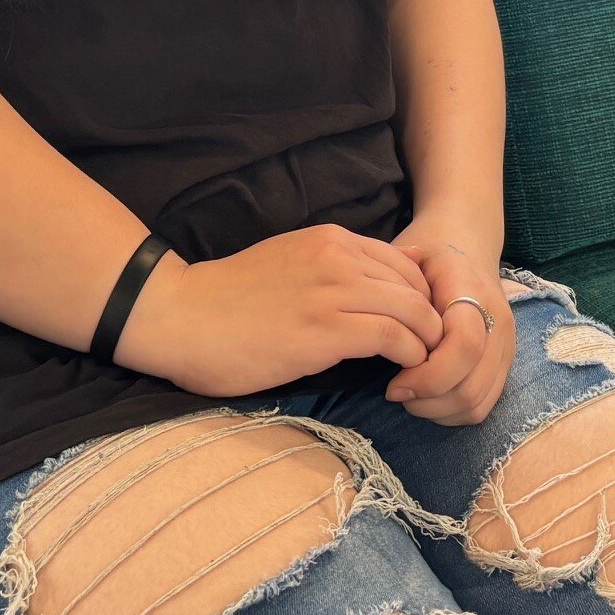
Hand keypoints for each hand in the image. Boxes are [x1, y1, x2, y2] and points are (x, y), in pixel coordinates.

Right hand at [114, 226, 442, 397]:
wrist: (181, 316)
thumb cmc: (228, 302)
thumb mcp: (289, 266)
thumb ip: (331, 272)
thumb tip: (370, 299)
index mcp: (330, 239)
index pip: (404, 263)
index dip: (420, 298)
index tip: (417, 330)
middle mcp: (338, 256)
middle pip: (417, 285)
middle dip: (432, 321)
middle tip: (429, 354)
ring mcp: (333, 290)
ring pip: (415, 310)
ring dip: (427, 343)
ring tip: (420, 368)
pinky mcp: (326, 329)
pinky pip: (395, 338)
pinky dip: (409, 358)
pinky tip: (400, 375)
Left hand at [385, 225, 513, 426]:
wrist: (469, 249)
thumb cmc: (433, 253)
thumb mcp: (413, 253)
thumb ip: (396, 278)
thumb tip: (381, 303)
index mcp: (473, 293)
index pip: (464, 346)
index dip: (428, 375)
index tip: (394, 380)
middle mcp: (498, 324)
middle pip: (470, 387)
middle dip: (427, 400)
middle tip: (396, 391)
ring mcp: (506, 348)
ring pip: (476, 404)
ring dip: (437, 410)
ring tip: (409, 395)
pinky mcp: (504, 365)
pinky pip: (481, 407)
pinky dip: (451, 412)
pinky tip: (427, 397)